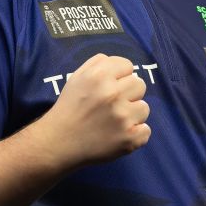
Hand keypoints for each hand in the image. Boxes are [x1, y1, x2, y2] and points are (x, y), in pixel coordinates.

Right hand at [36, 54, 150, 169]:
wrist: (59, 142)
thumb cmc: (69, 107)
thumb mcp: (77, 77)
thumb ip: (98, 63)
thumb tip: (121, 64)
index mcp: (99, 76)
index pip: (128, 66)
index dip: (120, 76)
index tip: (111, 87)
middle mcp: (112, 93)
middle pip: (140, 84)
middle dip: (128, 93)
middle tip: (113, 105)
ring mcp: (123, 117)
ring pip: (144, 108)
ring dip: (132, 114)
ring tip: (115, 121)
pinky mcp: (129, 138)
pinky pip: (146, 130)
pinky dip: (135, 134)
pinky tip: (119, 135)